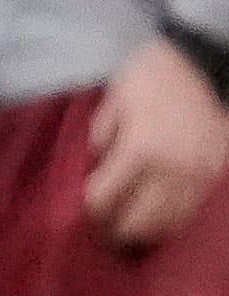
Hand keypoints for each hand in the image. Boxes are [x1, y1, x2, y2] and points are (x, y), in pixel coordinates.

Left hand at [85, 37, 228, 253]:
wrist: (202, 63)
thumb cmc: (149, 76)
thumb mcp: (113, 102)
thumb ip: (101, 138)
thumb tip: (95, 168)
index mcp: (140, 150)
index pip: (105, 198)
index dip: (89, 211)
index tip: (80, 215)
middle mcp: (172, 170)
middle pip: (139, 221)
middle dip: (116, 230)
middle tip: (102, 232)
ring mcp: (199, 176)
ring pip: (169, 223)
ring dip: (145, 232)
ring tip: (127, 230)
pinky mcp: (215, 175)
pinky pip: (191, 211)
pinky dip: (171, 220)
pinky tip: (156, 218)